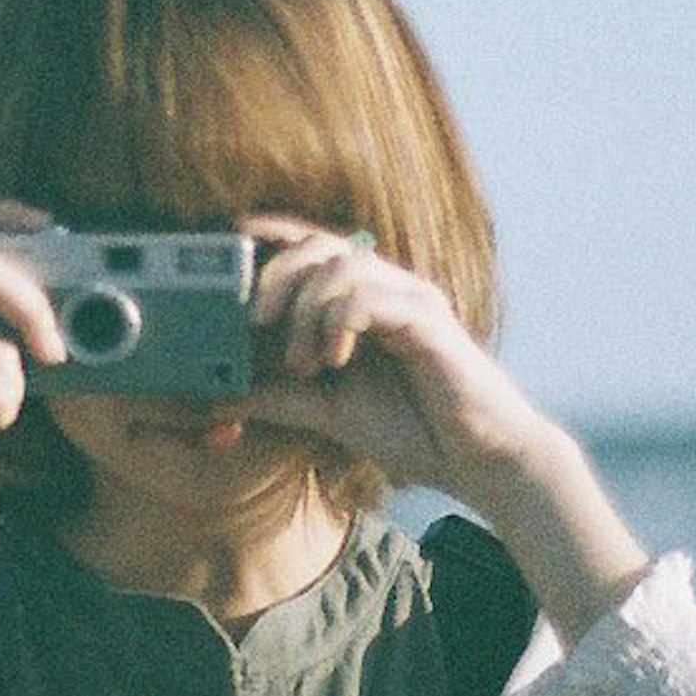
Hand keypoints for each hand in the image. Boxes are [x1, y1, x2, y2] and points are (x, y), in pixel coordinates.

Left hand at [236, 217, 652, 639]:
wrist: (476, 461)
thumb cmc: (413, 429)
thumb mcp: (327, 411)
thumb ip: (277, 397)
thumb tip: (219, 398)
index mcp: (364, 299)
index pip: (313, 246)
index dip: (271, 234)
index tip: (228, 240)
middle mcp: (388, 288)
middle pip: (319, 245)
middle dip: (276, 277)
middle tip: (255, 322)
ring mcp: (411, 300)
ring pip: (341, 266)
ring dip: (306, 312)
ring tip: (305, 362)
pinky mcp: (428, 322)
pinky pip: (369, 298)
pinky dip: (339, 322)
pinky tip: (335, 360)